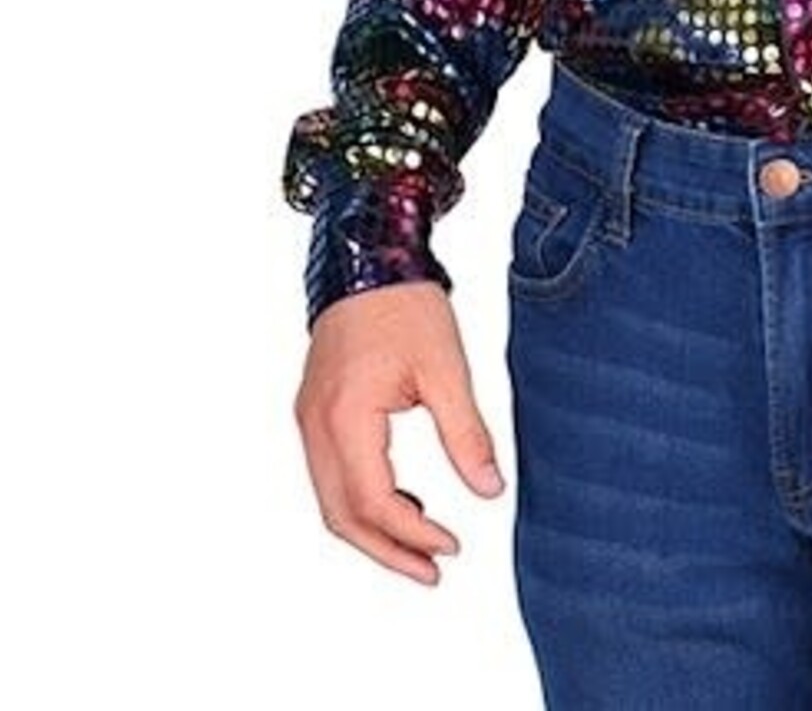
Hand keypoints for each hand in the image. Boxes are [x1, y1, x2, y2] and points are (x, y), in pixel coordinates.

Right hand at [294, 281, 505, 583]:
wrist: (367, 253)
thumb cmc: (404, 303)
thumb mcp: (446, 367)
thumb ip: (466, 433)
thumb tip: (490, 490)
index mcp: (346, 415)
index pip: (372, 501)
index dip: (412, 534)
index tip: (452, 546)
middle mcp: (316, 425)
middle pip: (341, 516)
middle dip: (387, 550)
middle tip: (433, 570)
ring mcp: (309, 419)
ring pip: (330, 501)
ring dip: (372, 531)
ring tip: (422, 545)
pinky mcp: (314, 410)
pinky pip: (330, 474)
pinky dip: (361, 500)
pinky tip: (404, 499)